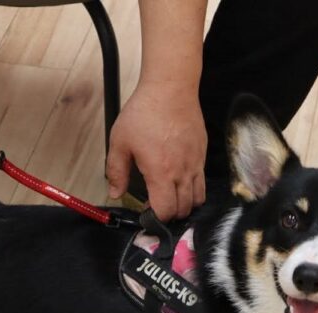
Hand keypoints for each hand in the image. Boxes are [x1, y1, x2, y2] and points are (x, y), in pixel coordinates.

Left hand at [106, 80, 206, 220]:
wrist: (171, 89)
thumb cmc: (145, 112)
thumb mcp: (120, 141)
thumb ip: (116, 171)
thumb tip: (115, 193)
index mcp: (160, 172)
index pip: (165, 211)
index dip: (155, 219)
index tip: (145, 215)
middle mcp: (182, 172)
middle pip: (183, 209)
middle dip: (169, 215)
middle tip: (156, 207)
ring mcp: (195, 164)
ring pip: (197, 199)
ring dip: (184, 205)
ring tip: (170, 198)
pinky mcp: (202, 155)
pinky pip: (202, 182)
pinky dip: (193, 190)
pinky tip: (180, 182)